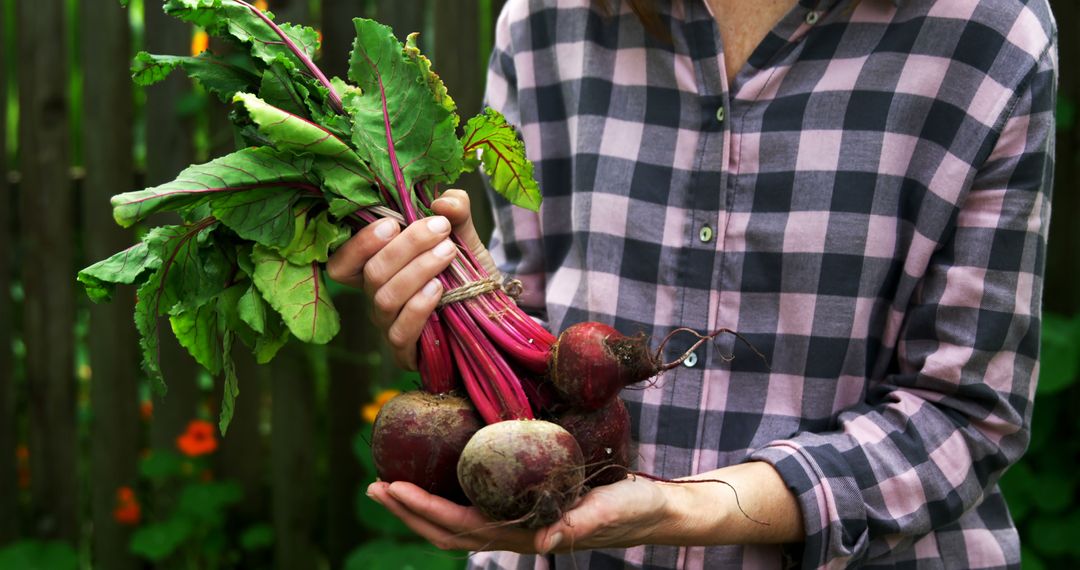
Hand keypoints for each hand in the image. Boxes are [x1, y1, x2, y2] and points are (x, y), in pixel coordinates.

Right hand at [326, 190, 493, 368]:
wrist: (493, 315)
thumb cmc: (466, 274)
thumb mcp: (463, 237)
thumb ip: (456, 212)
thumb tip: (443, 202)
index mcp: (378, 270)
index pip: (342, 263)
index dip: (359, 243)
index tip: (393, 222)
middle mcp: (377, 299)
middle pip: (372, 273)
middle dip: (406, 246)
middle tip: (440, 228)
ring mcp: (389, 327)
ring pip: (386, 298)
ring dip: (417, 271)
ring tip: (448, 253)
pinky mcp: (407, 352)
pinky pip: (401, 331)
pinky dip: (418, 307)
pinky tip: (438, 289)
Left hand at [365, 476, 672, 553]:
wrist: (655, 510)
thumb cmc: (635, 509)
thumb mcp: (611, 511)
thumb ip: (578, 524)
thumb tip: (541, 544)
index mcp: (526, 535)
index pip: (462, 527)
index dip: (424, 509)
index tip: (393, 486)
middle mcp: (514, 532)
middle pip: (446, 529)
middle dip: (407, 510)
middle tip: (373, 482)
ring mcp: (516, 521)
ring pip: (455, 521)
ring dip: (419, 505)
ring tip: (388, 482)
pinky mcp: (525, 506)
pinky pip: (475, 505)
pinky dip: (446, 493)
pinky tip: (438, 472)